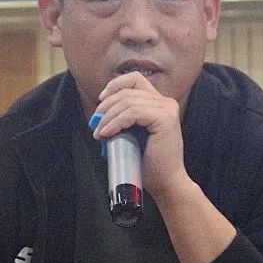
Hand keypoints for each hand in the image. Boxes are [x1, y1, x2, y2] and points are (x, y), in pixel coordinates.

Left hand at [91, 71, 189, 198]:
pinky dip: (116, 122)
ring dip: (108, 117)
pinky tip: (107, 133)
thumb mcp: (133, 134)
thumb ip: (124, 119)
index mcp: (160, 103)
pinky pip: (133, 113)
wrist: (165, 182)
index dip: (115, 85)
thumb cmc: (148, 163)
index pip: (135, 79)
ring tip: (99, 133)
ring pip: (128, 102)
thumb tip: (99, 113)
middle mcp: (166, 102)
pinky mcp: (165, 119)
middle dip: (106, 106)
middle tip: (95, 123)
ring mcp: (167, 109)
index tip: (101, 100)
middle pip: (128, 91)